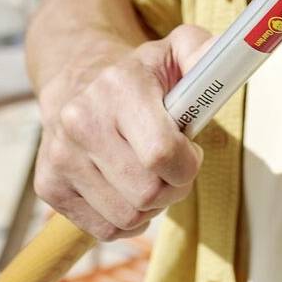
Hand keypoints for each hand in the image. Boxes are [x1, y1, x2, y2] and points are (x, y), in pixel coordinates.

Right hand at [34, 24, 213, 240]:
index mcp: (117, 87)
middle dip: (173, 187)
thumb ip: (206, 52)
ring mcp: (60, 156)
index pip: (162, 153)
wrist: (76, 81)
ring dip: (149, 206)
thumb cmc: (138, 76)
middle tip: (171, 167)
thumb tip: (233, 54)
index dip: (187, 164)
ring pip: (127, 218)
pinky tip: (123, 188)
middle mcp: (81, 121)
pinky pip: (104, 229)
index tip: (189, 151)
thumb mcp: (175, 53)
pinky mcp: (49, 185)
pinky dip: (124, 219)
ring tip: (146, 175)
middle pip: (148, 194)